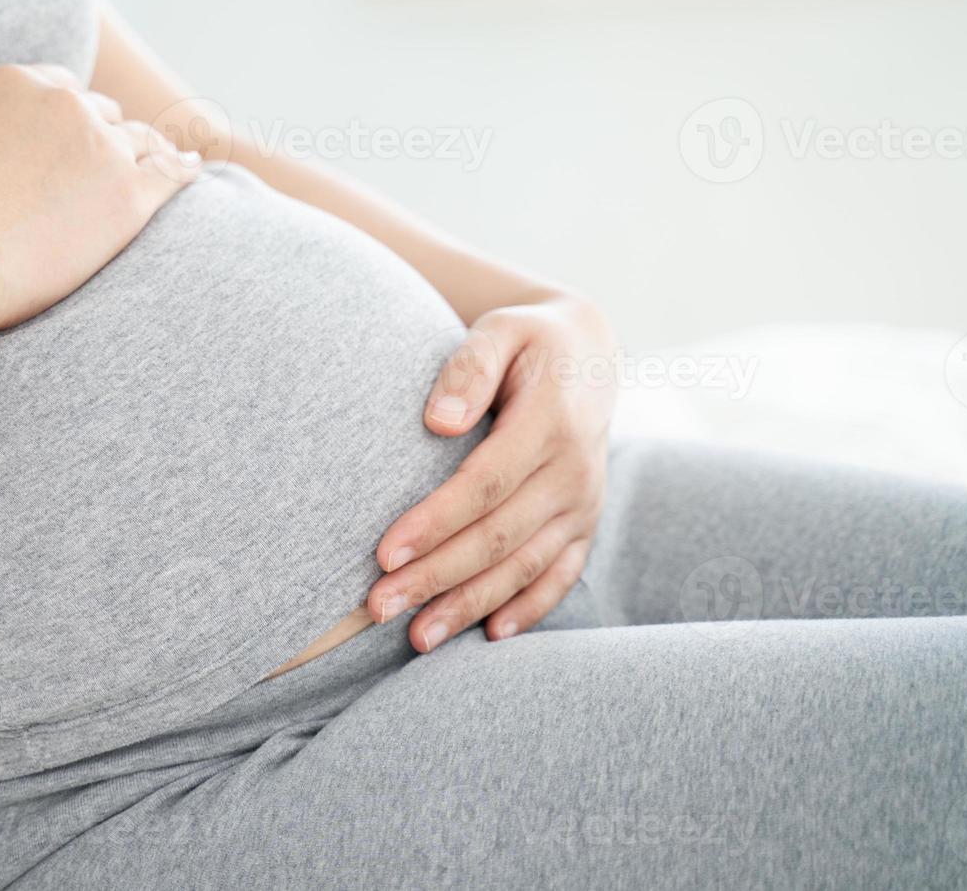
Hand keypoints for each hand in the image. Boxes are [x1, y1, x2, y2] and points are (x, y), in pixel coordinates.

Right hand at [0, 63, 200, 331]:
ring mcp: (102, 148)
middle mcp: (67, 105)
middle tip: (115, 160)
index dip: (75, 116)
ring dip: (152, 151)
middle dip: (109, 136)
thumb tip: (1, 125)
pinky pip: (170, 173)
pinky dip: (183, 169)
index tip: (80, 135)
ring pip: (141, 141)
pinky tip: (191, 170)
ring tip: (165, 160)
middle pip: (105, 115)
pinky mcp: (128, 194)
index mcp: (18, 82)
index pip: (64, 90)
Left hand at [367, 296, 616, 650]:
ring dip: (470, 605)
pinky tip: (487, 635)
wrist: (588, 356)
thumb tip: (439, 421)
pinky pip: (561, 576)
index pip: (486, 484)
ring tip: (416, 637)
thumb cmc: (526, 342)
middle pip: (499, 537)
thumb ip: (469, 366)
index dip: (435, 522)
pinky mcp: (586, 524)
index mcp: (552, 422)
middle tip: (378, 607)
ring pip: (525, 566)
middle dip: (437, 577)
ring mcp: (585, 503)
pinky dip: (528, 609)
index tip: (384, 553)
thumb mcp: (499, 330)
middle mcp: (576, 470)